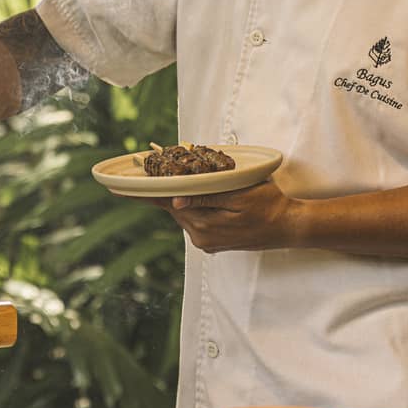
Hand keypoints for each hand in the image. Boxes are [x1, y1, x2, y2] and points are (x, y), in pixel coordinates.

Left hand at [150, 180, 305, 253]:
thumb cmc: (270, 205)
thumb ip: (207, 198)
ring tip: (185, 177)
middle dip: (168, 188)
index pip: (166, 204)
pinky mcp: (214, 241)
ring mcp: (207, 241)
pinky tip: (202, 194)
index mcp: (204, 225)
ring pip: (185, 213)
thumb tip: (176, 200)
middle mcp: (201, 237)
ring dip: (184, 196)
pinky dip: (196, 205)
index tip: (118, 189)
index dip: (143, 194)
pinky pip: (197, 219)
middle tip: (157, 166)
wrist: (290, 227)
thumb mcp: (240, 195)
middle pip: (174, 207)